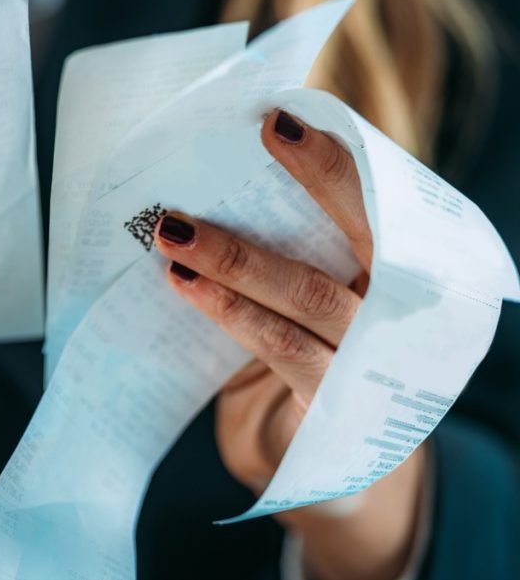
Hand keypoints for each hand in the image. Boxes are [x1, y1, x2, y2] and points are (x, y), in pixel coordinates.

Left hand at [154, 111, 425, 579]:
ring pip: (309, 292)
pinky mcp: (338, 404)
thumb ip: (293, 245)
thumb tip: (213, 179)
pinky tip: (186, 285)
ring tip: (174, 228)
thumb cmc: (313, 355)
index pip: (381, 202)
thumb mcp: (312, 294)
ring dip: (237, 256)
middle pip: (368, 232)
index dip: (339, 158)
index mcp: (403, 273)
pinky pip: (281, 346)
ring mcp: (375, 360)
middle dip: (317, 178)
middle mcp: (405, 311)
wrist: (334, 465)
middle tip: (262, 132)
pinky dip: (229, 312)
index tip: (283, 114)